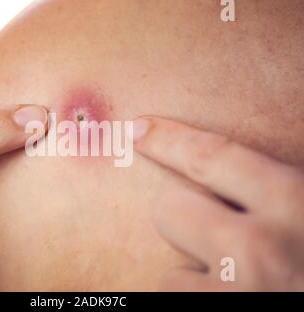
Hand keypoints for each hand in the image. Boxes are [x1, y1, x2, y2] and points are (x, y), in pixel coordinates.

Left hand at [132, 116, 303, 290]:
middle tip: (215, 233)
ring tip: (234, 284)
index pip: (209, 157)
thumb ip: (283, 186)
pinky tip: (231, 299)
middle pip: (169, 211)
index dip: (167, 139)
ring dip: (194, 280)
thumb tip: (242, 163)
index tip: (136, 129)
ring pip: (170, 277)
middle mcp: (260, 252)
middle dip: (183, 218)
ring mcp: (236, 296)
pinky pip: (177, 304)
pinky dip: (199, 302)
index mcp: (295, 204)